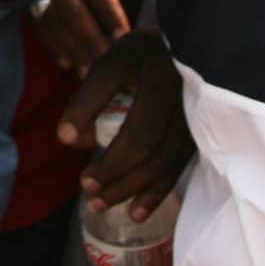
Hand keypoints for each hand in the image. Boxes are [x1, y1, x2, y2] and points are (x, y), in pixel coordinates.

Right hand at [30, 0, 132, 72]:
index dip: (111, 15)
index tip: (124, 37)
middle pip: (75, 13)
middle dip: (90, 41)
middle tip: (105, 63)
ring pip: (55, 24)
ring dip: (71, 50)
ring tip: (86, 72)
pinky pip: (39, 25)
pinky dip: (52, 46)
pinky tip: (64, 64)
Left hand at [58, 29, 193, 219]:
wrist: (192, 52)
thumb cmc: (142, 60)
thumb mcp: (113, 63)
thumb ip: (89, 98)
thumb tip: (69, 140)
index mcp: (145, 59)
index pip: (109, 85)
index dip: (86, 113)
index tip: (64, 139)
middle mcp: (174, 86)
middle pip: (142, 138)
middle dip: (111, 168)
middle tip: (85, 186)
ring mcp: (193, 113)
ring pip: (161, 160)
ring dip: (129, 187)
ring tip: (98, 203)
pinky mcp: (200, 134)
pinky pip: (177, 168)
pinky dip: (155, 193)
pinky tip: (135, 212)